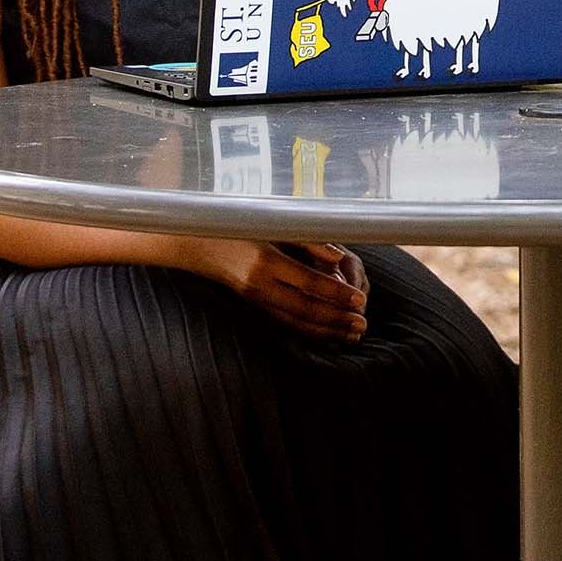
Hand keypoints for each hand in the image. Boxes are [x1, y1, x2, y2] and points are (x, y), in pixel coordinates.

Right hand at [187, 237, 368, 340]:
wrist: (199, 244)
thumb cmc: (242, 227)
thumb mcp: (274, 227)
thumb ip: (309, 241)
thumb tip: (339, 257)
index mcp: (266, 261)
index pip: (308, 283)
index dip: (336, 293)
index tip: (360, 299)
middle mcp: (259, 285)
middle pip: (304, 308)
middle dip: (336, 318)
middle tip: (362, 324)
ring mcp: (255, 300)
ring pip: (295, 322)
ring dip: (326, 330)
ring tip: (352, 333)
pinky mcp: (255, 307)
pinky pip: (285, 323)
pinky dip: (309, 330)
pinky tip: (328, 333)